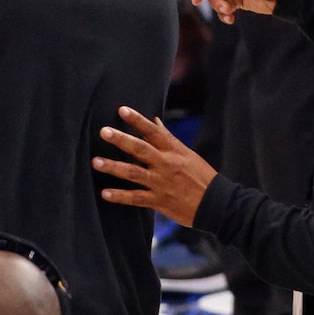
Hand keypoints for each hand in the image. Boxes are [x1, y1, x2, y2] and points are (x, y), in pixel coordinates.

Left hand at [94, 105, 215, 223]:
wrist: (218, 204)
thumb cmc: (202, 176)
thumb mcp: (187, 154)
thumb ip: (168, 138)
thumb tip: (155, 120)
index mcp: (174, 151)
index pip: (154, 132)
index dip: (138, 120)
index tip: (122, 110)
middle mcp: (166, 165)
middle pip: (141, 150)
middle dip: (121, 140)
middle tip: (103, 132)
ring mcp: (161, 183)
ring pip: (134, 173)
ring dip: (114, 167)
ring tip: (96, 162)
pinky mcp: (159, 201)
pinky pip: (136, 198)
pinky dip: (120, 196)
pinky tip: (104, 193)